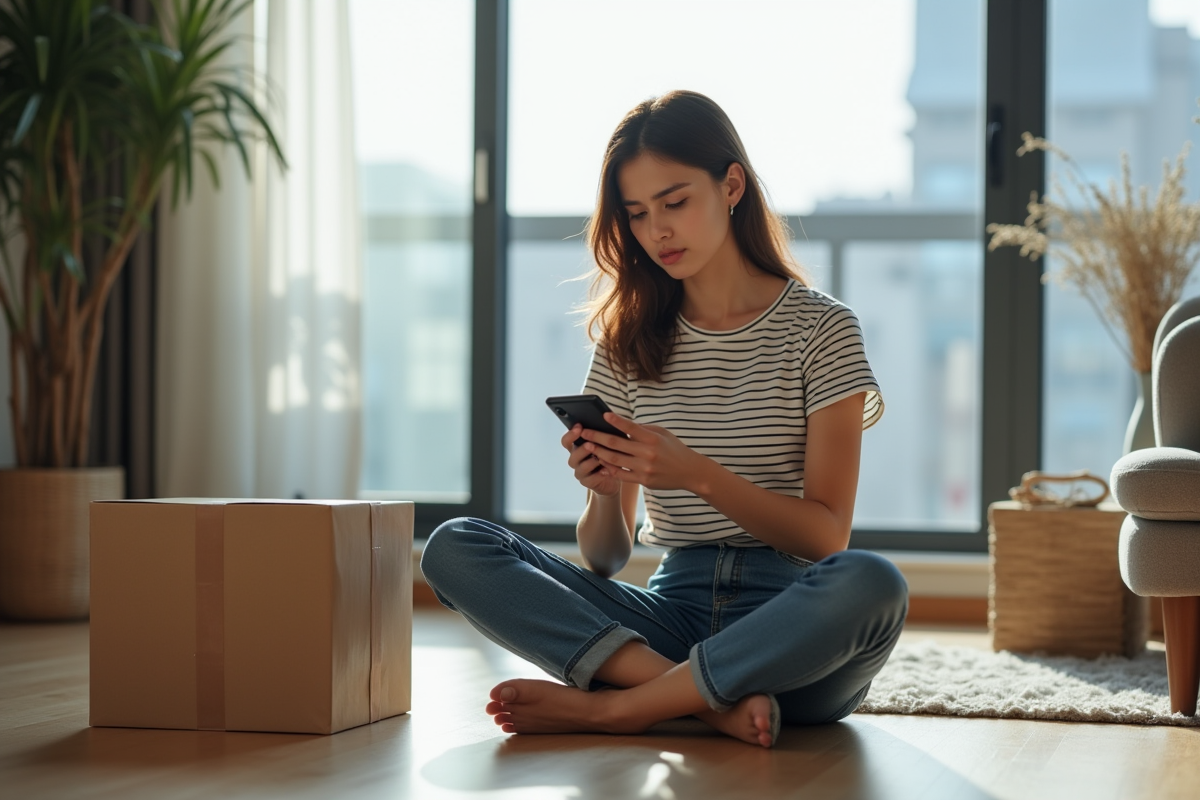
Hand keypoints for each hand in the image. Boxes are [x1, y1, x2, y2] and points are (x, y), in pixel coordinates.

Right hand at [561, 424, 621, 496]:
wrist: (613, 478)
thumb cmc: (608, 457)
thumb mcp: (606, 445)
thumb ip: (602, 436)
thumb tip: (607, 421)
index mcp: (576, 448)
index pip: (567, 441)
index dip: (570, 434)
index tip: (579, 426)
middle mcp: (576, 460)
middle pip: (573, 455)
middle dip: (582, 449)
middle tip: (590, 444)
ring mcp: (580, 472)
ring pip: (581, 467)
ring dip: (591, 462)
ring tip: (600, 458)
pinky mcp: (587, 483)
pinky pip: (591, 479)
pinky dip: (599, 474)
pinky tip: (607, 470)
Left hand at [580, 413, 708, 492]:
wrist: (690, 472)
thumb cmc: (674, 449)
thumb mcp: (662, 433)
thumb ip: (642, 428)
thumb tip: (620, 423)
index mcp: (653, 438)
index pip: (631, 426)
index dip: (616, 420)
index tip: (603, 415)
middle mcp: (648, 453)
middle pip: (616, 444)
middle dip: (597, 437)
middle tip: (584, 432)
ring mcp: (644, 468)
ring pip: (615, 460)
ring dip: (599, 453)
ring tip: (588, 446)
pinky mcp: (643, 480)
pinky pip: (621, 474)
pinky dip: (609, 468)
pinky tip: (600, 462)